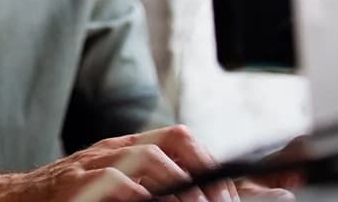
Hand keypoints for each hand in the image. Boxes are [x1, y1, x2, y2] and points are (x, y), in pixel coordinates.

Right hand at [0, 126, 286, 201]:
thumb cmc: (72, 201)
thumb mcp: (124, 191)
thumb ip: (168, 190)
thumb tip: (227, 198)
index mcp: (130, 149)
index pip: (188, 141)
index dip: (226, 166)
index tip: (264, 193)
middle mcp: (115, 150)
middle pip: (178, 143)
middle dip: (209, 178)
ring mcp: (94, 165)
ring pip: (151, 159)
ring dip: (182, 188)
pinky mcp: (75, 186)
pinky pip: (116, 185)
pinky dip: (141, 196)